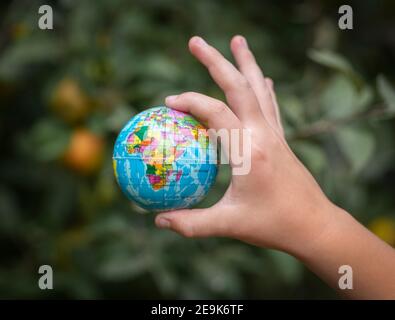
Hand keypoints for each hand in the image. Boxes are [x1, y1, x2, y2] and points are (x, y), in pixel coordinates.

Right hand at [155, 35, 335, 254]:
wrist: (316, 225)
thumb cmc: (274, 225)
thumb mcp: (230, 225)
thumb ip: (192, 224)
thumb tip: (158, 221)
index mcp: (249, 151)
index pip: (215, 113)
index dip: (190, 102)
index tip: (169, 103)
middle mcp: (264, 135)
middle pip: (239, 87)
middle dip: (216, 61)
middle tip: (195, 41)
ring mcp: (276, 135)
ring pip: (259, 89)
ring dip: (245, 63)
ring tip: (237, 40)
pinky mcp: (281, 140)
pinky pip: (270, 105)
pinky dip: (262, 87)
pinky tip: (263, 77)